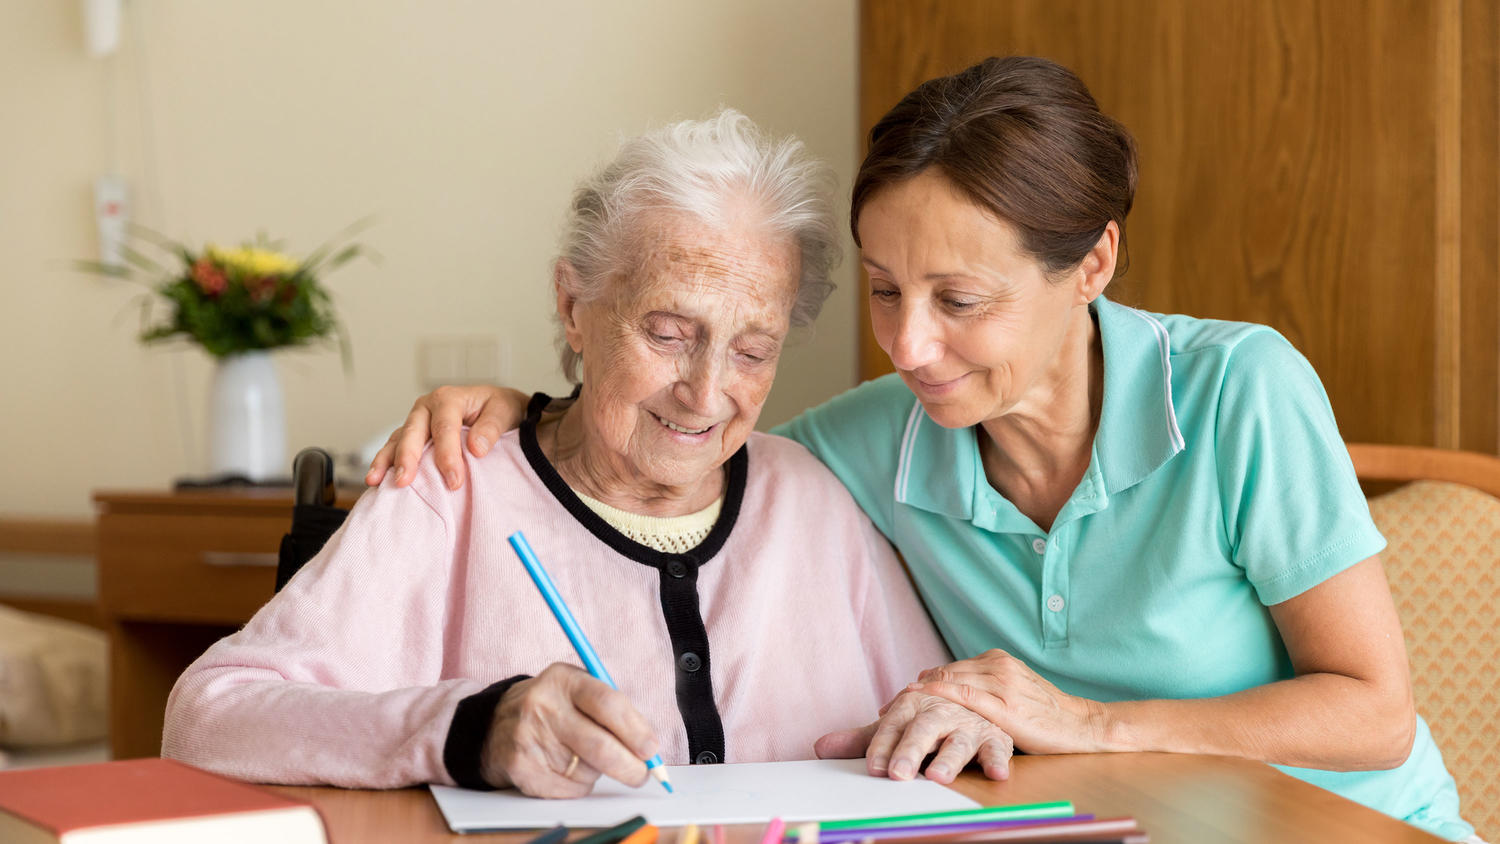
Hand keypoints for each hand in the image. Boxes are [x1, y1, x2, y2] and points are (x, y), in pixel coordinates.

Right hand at [364, 385, 527, 489]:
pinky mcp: (411, 436)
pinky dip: (384, 464)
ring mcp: (416, 422)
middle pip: (413, 432)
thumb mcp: (504, 411)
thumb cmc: (498, 409)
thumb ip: (491, 428)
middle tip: (404, 482)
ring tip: (375, 481)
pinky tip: (376, 481)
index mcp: (449, 398)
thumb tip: (476, 448)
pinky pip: (394, 449)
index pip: (445, 428)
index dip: (448, 455)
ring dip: (386, 461)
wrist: (496, 408)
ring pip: (397, 440)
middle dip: (408, 458)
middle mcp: (427, 408)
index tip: (454, 481)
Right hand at [481, 663, 661, 797]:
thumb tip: (649, 748)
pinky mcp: (521, 767)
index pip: (608, 703)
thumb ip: (614, 710)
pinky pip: (568, 788)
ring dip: (598, 772)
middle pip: (599, 745)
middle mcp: (543, 705)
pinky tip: (564, 768)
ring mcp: (528, 737)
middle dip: (629, 766)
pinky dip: (578, 785)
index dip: (635, 729)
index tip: (652, 749)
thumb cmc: (553, 707)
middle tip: (642, 774)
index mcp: (564, 679)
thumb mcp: (577, 691)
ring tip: (583, 756)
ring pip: (587, 770)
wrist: (495, 724)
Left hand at [814, 689, 1013, 784]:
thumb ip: (863, 740)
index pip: (892, 726)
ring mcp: (967, 724)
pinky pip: (998, 748)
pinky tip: (996, 774)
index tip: (874, 768)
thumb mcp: (896, 728)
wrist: (973, 702)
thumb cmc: (928, 723)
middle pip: (923, 730)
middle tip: (898, 774)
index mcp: (912, 706)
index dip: (882, 747)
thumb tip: (819, 748)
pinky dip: (998, 760)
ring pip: (959, 740)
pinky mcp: (994, 736)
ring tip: (938, 776)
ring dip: (950, 758)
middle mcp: (939, 712)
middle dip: (910, 751)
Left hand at [906, 649, 1110, 754]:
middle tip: (887, 709)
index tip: (898, 698)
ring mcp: (1002, 684)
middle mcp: (998, 666)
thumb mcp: (1014, 690)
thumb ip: (984, 686)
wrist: (1083, 725)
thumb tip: (946, 689)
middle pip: (944, 674)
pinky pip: (966, 697)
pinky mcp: (1006, 706)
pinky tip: (922, 704)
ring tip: (894, 711)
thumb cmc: (1046, 713)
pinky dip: (940, 697)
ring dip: (920, 696)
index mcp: (998, 660)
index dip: (922, 683)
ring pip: (950, 683)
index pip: (950, 669)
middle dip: (914, 692)